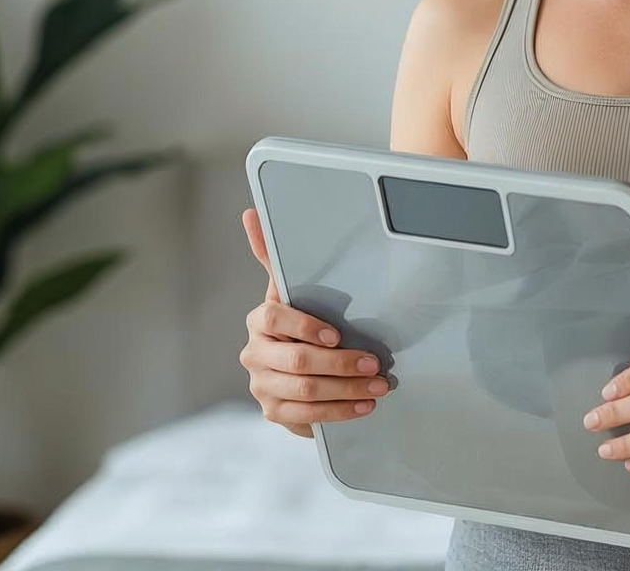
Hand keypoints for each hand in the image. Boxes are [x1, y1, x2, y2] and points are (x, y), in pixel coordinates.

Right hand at [239, 208, 392, 437]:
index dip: (305, 327)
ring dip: (347, 391)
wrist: (290, 365)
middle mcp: (255, 354)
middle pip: (297, 362)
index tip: (337, 334)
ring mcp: (262, 386)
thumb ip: (273, 254)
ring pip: (305, 391)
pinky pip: (306, 416)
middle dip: (341, 364)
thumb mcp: (290, 288)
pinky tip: (364, 407)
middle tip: (376, 364)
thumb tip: (250, 213)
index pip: (274, 320)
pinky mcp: (274, 412)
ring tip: (379, 387)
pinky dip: (339, 412)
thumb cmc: (299, 319)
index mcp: (259, 321)